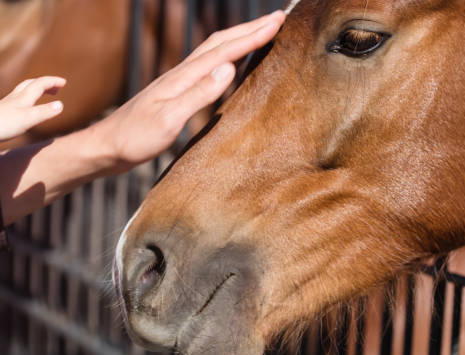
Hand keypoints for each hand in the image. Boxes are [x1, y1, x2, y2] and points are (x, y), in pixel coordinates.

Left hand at [0, 76, 65, 140]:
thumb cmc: (3, 125)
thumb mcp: (28, 119)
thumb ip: (45, 112)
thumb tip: (61, 104)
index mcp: (24, 98)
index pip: (40, 84)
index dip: (52, 81)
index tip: (64, 82)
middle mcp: (16, 98)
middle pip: (31, 84)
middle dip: (45, 83)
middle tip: (57, 87)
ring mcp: (8, 104)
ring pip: (23, 91)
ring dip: (36, 89)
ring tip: (44, 95)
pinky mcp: (3, 112)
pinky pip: (18, 100)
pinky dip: (27, 99)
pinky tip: (26, 108)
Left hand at [96, 10, 285, 171]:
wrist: (106, 146)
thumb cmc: (135, 138)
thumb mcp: (169, 120)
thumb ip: (199, 94)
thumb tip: (230, 68)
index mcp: (183, 77)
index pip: (225, 50)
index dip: (253, 35)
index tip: (278, 22)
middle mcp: (181, 73)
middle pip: (220, 42)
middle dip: (250, 29)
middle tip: (277, 18)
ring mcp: (178, 81)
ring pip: (213, 50)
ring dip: (239, 38)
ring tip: (259, 32)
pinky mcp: (176, 92)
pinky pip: (207, 65)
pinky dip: (225, 56)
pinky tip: (229, 63)